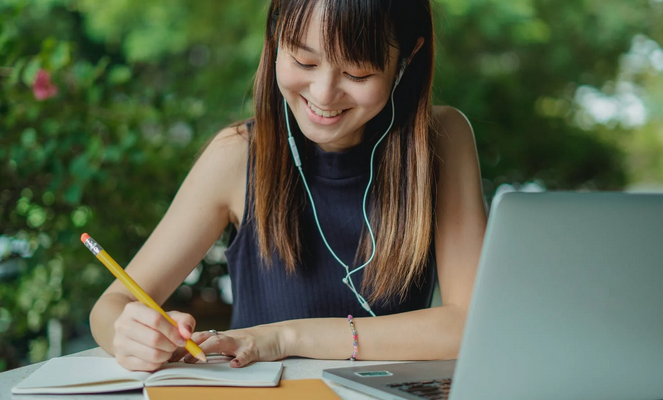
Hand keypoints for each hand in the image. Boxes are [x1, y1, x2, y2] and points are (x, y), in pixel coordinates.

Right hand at [112, 301, 195, 370]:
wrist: (132, 331)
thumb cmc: (154, 323)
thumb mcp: (169, 316)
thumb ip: (184, 320)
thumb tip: (186, 333)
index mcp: (133, 309)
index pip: (156, 319)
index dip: (173, 331)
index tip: (183, 338)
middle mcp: (122, 325)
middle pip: (154, 339)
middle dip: (171, 344)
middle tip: (176, 344)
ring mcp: (119, 344)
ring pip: (152, 354)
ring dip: (166, 354)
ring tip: (168, 349)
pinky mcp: (122, 360)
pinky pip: (148, 366)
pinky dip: (159, 363)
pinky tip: (159, 356)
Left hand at [172, 324, 289, 367]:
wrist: (281, 335)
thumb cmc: (256, 341)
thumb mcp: (235, 343)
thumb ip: (218, 348)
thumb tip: (196, 356)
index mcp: (224, 337)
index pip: (199, 338)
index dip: (183, 344)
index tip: (168, 353)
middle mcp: (230, 337)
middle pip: (205, 337)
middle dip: (188, 346)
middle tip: (174, 357)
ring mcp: (242, 342)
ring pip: (221, 342)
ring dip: (207, 349)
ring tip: (196, 358)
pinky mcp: (255, 349)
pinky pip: (246, 354)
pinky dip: (240, 359)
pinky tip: (234, 365)